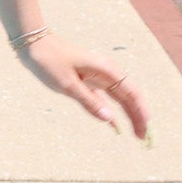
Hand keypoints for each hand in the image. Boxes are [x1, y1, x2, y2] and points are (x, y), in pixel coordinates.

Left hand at [17, 31, 149, 139]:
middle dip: (138, 117)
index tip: (147, 127)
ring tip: (136, 135)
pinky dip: (110, 113)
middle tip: (144, 139)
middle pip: (129, 98)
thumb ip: (89, 102)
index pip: (131, 93)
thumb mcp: (68, 84)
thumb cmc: (50, 61)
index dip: (141, 110)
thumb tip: (110, 119)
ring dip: (128, 116)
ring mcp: (97, 77)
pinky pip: (104, 100)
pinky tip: (116, 126)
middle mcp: (106, 73)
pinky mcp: (87, 82)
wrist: (34, 44)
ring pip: (119, 99)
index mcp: (106, 71)